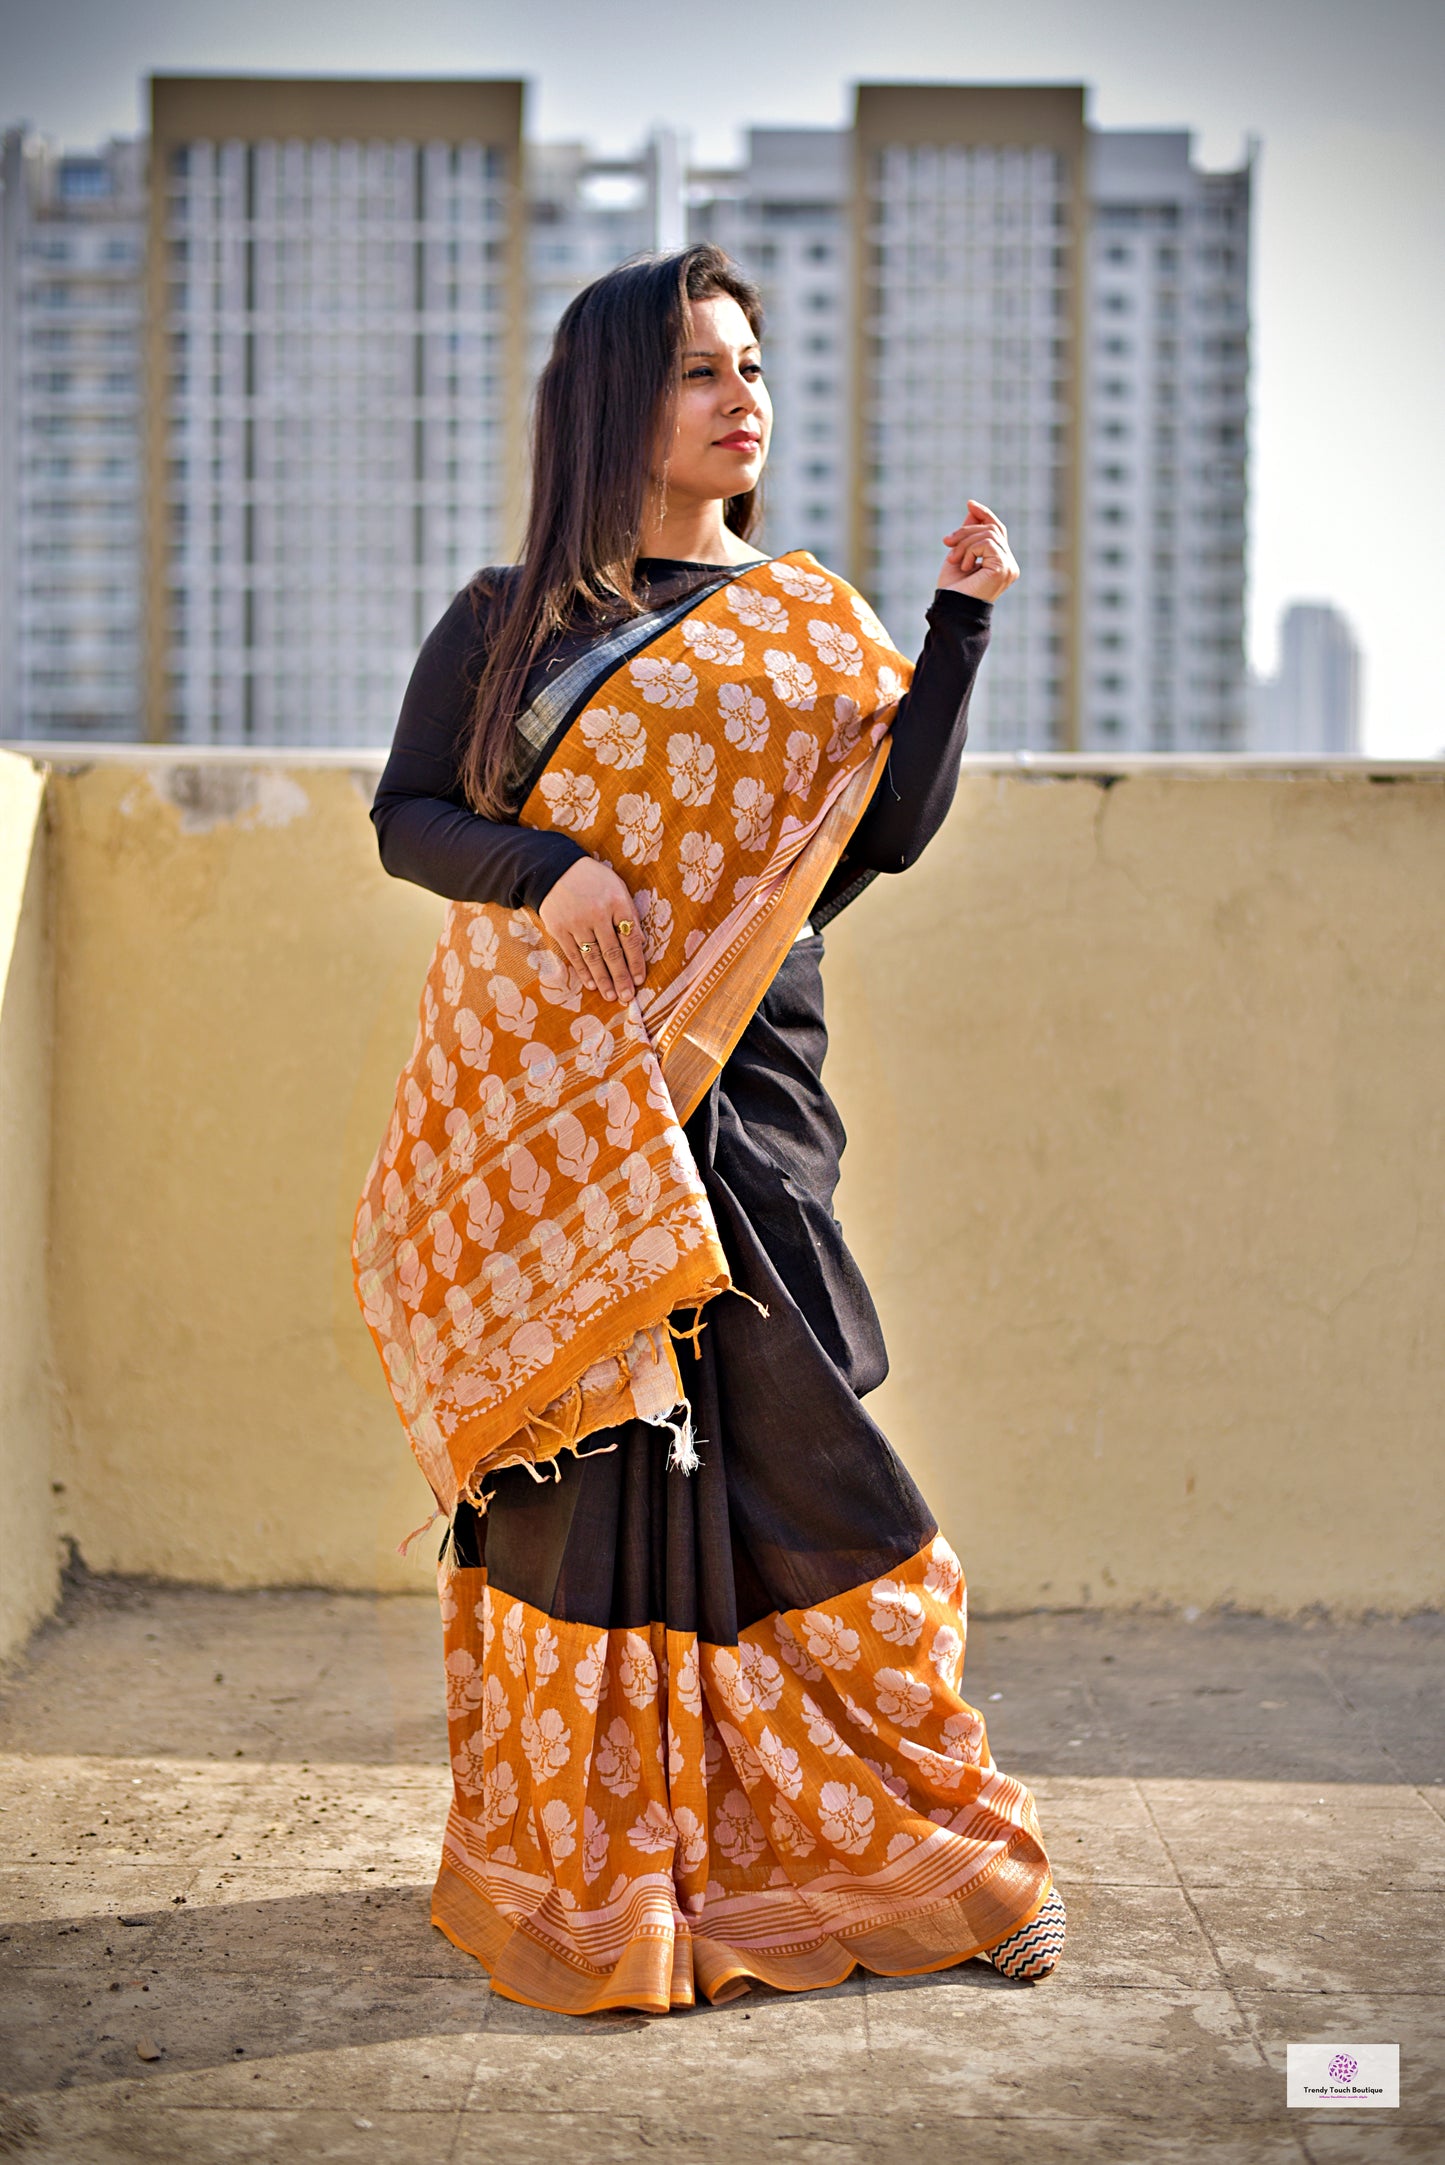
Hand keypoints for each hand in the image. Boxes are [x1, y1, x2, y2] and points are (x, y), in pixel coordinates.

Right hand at [538, 855, 646, 1002]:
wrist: (554, 868)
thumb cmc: (593, 880)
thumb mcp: (617, 888)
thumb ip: (629, 914)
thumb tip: (640, 944)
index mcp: (617, 902)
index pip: (631, 938)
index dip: (636, 961)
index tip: (640, 979)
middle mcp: (597, 913)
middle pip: (612, 952)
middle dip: (621, 977)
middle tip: (628, 997)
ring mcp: (576, 922)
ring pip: (593, 957)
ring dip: (603, 980)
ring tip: (611, 996)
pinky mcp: (559, 929)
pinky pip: (574, 955)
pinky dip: (583, 971)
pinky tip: (592, 984)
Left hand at [937, 501, 1018, 602]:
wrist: (950, 609)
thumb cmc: (953, 588)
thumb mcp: (959, 553)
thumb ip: (969, 533)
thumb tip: (973, 507)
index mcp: (1001, 562)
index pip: (997, 530)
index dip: (985, 514)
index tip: (969, 503)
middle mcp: (1010, 565)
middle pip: (991, 529)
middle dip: (965, 532)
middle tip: (946, 542)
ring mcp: (1009, 567)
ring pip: (988, 534)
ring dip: (964, 543)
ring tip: (953, 559)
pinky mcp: (1004, 568)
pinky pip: (987, 543)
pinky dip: (970, 550)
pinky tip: (964, 566)